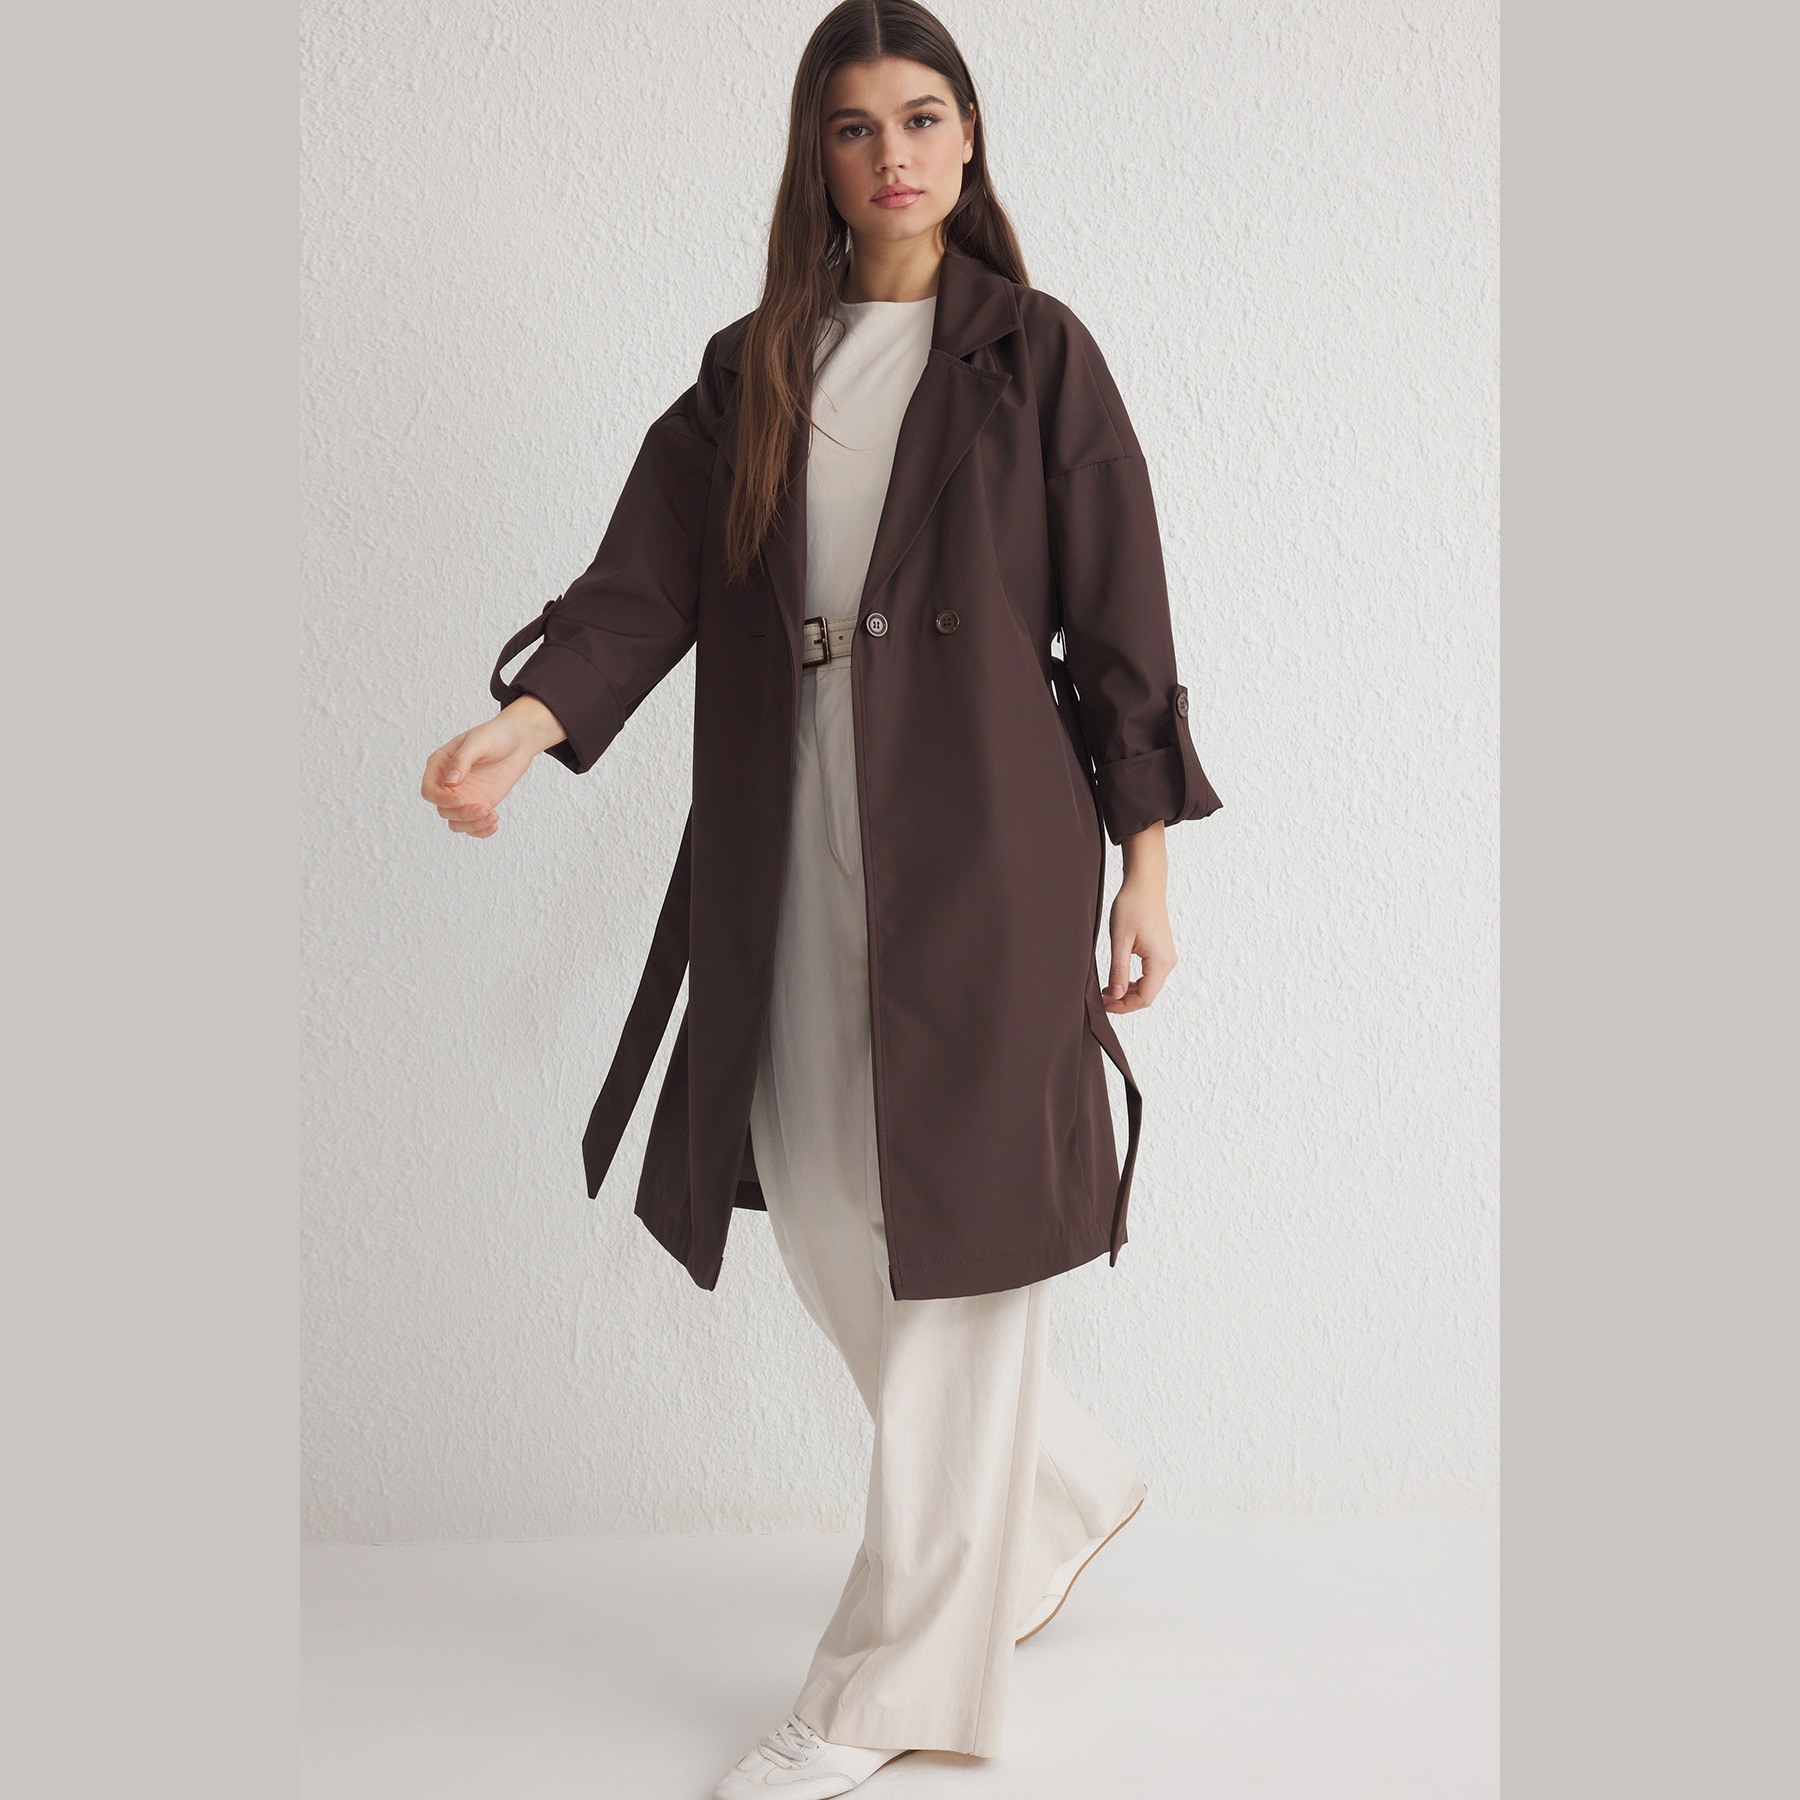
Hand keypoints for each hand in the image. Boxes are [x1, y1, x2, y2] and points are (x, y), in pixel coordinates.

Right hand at [420, 696, 565, 837]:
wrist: (519, 740)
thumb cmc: (496, 735)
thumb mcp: (478, 742)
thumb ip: (462, 760)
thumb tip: (450, 782)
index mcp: (440, 765)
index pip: (429, 790)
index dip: (441, 799)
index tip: (460, 801)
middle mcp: (448, 784)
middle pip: (443, 810)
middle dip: (462, 814)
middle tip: (484, 810)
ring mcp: (464, 796)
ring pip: (456, 821)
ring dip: (472, 825)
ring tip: (492, 816)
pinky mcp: (479, 804)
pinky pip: (473, 825)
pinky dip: (480, 830)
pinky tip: (494, 824)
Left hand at [1104, 822, 1176, 1012]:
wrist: (1145, 884)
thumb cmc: (1132, 907)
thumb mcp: (1120, 940)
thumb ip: (1118, 970)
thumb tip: (1115, 994)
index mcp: (1160, 961)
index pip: (1144, 998)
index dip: (1123, 1006)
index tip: (1104, 1004)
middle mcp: (1168, 962)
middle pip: (1148, 994)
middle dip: (1125, 1000)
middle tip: (1102, 998)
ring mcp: (1167, 957)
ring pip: (1149, 986)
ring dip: (1129, 991)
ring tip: (1107, 988)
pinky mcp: (1162, 951)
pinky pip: (1150, 975)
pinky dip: (1135, 980)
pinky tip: (1118, 977)